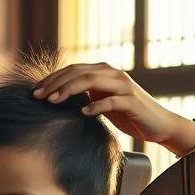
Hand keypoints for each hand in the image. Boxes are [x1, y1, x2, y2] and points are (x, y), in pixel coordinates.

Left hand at [31, 62, 192, 147]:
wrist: (158, 125)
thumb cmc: (128, 114)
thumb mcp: (103, 101)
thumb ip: (87, 95)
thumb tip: (58, 98)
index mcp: (104, 72)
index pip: (73, 70)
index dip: (53, 78)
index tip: (35, 91)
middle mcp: (113, 74)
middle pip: (78, 72)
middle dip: (55, 83)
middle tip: (38, 96)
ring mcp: (123, 86)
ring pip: (91, 81)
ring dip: (69, 90)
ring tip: (53, 101)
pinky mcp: (131, 101)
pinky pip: (110, 100)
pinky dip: (95, 106)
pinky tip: (83, 113)